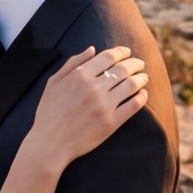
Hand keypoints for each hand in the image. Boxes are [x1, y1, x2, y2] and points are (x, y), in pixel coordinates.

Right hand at [22, 43, 148, 171]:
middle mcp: (93, 88)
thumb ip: (73, 63)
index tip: (127, 52)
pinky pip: (133, 105)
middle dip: (135, 63)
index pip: (108, 57)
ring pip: (131, 85)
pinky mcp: (111, 123)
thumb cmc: (49, 112)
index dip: (121, 52)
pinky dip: (142, 97)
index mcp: (79, 75)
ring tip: (144, 77)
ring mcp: (103, 106)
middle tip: (140, 64)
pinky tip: (143, 94)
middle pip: (123, 69)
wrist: (50, 143)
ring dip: (141, 78)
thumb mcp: (54, 82)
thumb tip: (92, 49)